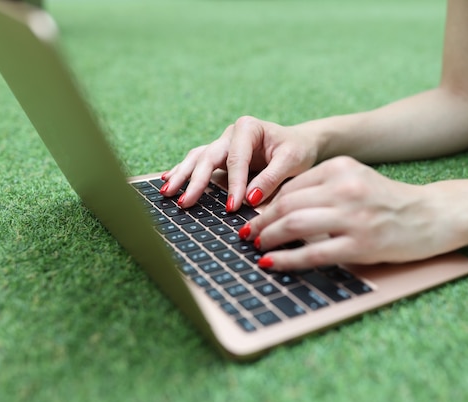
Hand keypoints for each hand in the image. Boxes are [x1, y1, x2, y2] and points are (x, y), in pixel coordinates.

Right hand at [160, 116, 318, 209]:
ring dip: (182, 176)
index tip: (232, 207)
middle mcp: (231, 134)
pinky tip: (168, 180)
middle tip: (185, 203)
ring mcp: (222, 144)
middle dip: (196, 181)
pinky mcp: (220, 156)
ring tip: (167, 193)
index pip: (236, 159)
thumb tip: (250, 200)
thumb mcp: (292, 161)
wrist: (300, 143)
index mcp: (247, 128)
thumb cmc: (297, 149)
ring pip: (197, 159)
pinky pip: (198, 163)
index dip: (233, 184)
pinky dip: (184, 172)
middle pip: (209, 157)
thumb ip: (271, 179)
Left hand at [240, 156, 467, 269]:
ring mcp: (353, 217)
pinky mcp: (360, 245)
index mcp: (341, 168)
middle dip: (260, 222)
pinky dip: (286, 260)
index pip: (291, 187)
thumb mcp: (355, 180)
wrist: (432, 215)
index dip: (266, 205)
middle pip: (286, 205)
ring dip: (268, 239)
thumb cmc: (389, 200)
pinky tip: (272, 264)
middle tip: (246, 234)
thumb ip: (321, 188)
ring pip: (294, 226)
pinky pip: (312, 253)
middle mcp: (345, 188)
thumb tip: (278, 209)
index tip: (253, 217)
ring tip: (256, 247)